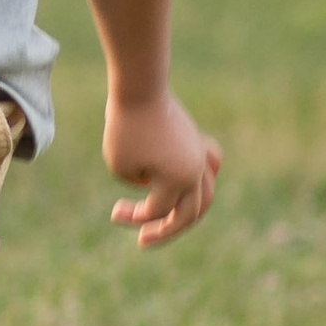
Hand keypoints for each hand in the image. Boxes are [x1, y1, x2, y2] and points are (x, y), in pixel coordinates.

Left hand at [103, 90, 221, 248]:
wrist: (139, 85)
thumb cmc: (125, 126)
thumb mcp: (121, 166)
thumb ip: (140, 186)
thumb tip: (155, 185)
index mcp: (179, 179)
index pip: (156, 211)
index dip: (133, 216)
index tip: (115, 212)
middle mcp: (196, 170)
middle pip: (188, 215)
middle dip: (164, 230)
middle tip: (142, 240)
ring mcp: (199, 155)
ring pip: (205, 195)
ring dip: (188, 213)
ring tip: (169, 222)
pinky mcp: (196, 141)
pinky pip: (210, 167)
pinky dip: (203, 182)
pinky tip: (189, 187)